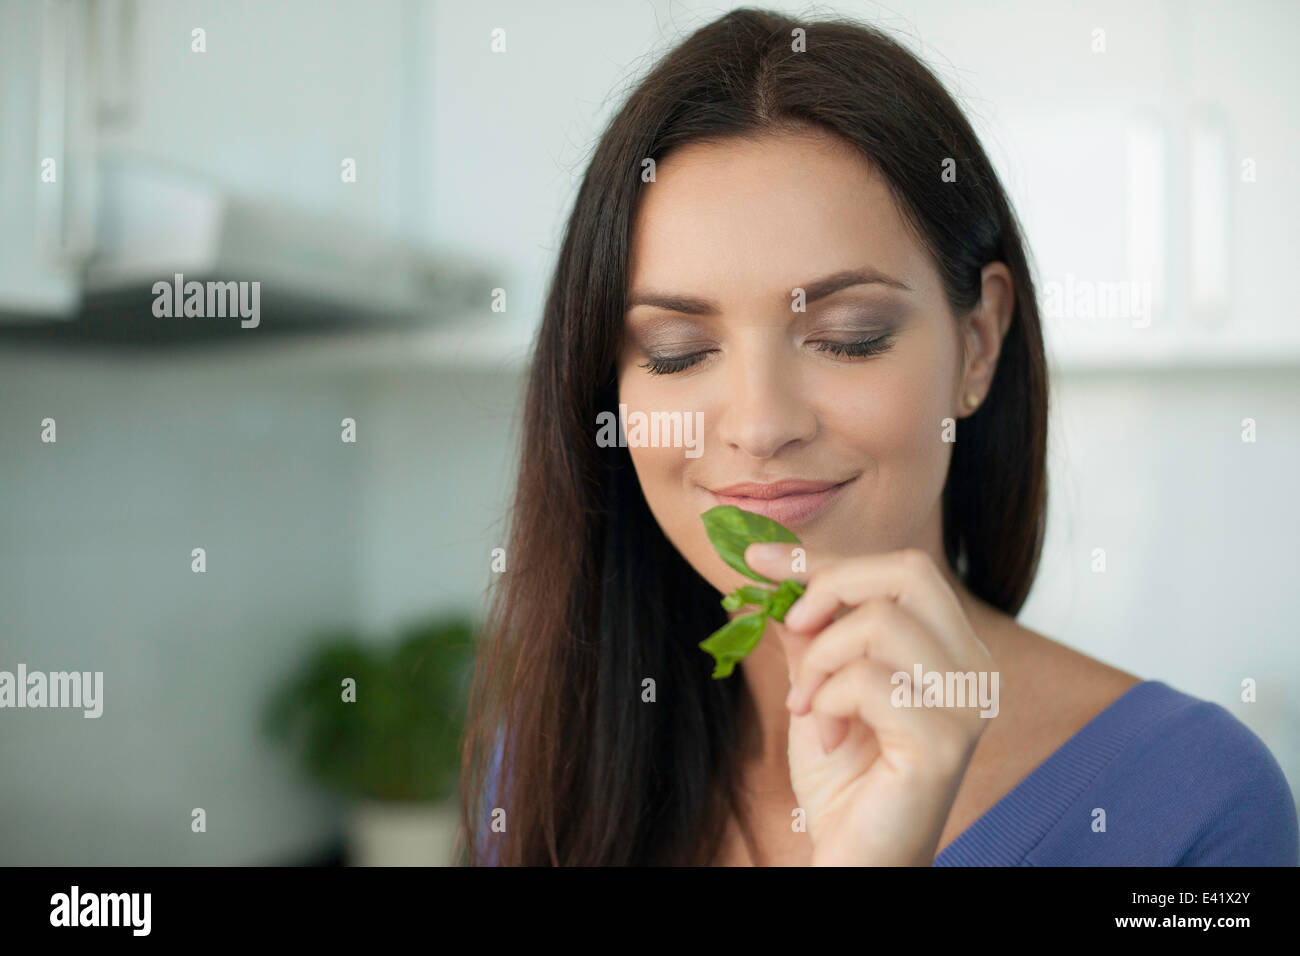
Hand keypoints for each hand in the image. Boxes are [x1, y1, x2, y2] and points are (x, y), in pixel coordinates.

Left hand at [743, 544, 996, 865]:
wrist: (854, 856)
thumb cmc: (842, 777)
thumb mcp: (817, 684)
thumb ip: (807, 630)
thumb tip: (767, 568)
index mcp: (952, 647)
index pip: (898, 570)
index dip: (822, 558)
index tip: (757, 557)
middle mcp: (974, 669)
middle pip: (908, 571)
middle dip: (831, 587)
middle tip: (794, 631)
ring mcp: (967, 706)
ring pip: (880, 623)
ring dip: (821, 661)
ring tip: (809, 706)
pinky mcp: (944, 743)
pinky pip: (867, 681)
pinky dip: (828, 702)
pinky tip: (826, 739)